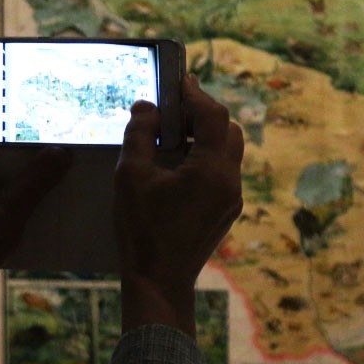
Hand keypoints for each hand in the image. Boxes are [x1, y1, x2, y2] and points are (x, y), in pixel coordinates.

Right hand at [114, 76, 243, 335]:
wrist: (159, 282)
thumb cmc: (141, 229)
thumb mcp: (131, 177)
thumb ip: (139, 135)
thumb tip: (146, 107)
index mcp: (211, 169)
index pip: (213, 116)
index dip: (195, 94)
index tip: (178, 81)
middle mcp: (230, 181)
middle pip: (229, 130)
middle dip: (205, 113)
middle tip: (176, 107)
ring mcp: (232, 198)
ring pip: (229, 152)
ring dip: (206, 136)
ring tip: (174, 134)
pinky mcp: (225, 212)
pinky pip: (222, 172)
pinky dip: (206, 158)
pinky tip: (178, 164)